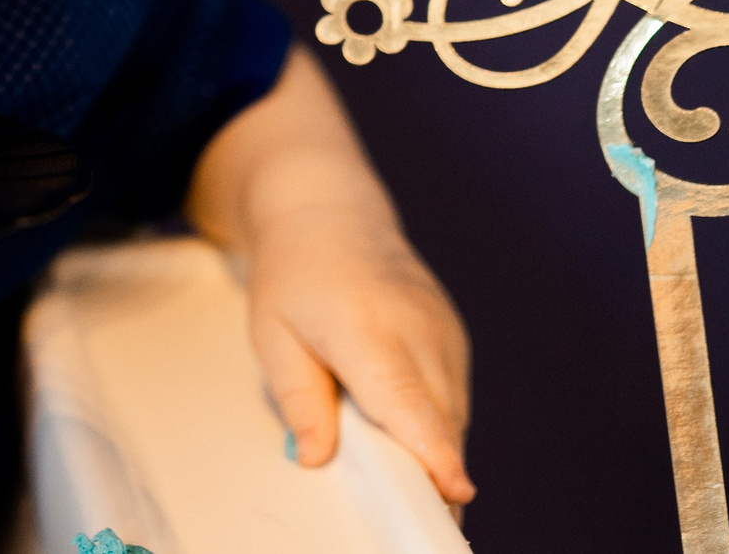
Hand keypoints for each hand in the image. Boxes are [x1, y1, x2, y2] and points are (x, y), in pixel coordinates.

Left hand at [187, 47, 473, 505]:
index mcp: (365, 328)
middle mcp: (417, 328)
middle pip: (439, 421)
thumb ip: (298, 400)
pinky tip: (400, 420)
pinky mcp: (455, 338)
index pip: (407, 401)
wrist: (329, 218)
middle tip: (410, 510)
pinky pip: (453, 398)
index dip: (432, 452)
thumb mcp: (273, 337)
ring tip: (391, 460)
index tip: (454, 491)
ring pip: (453, 415)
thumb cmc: (294, 277)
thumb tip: (315, 457)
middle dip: (431, 472)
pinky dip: (433, 421)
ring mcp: (444, 330)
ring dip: (430, 447)